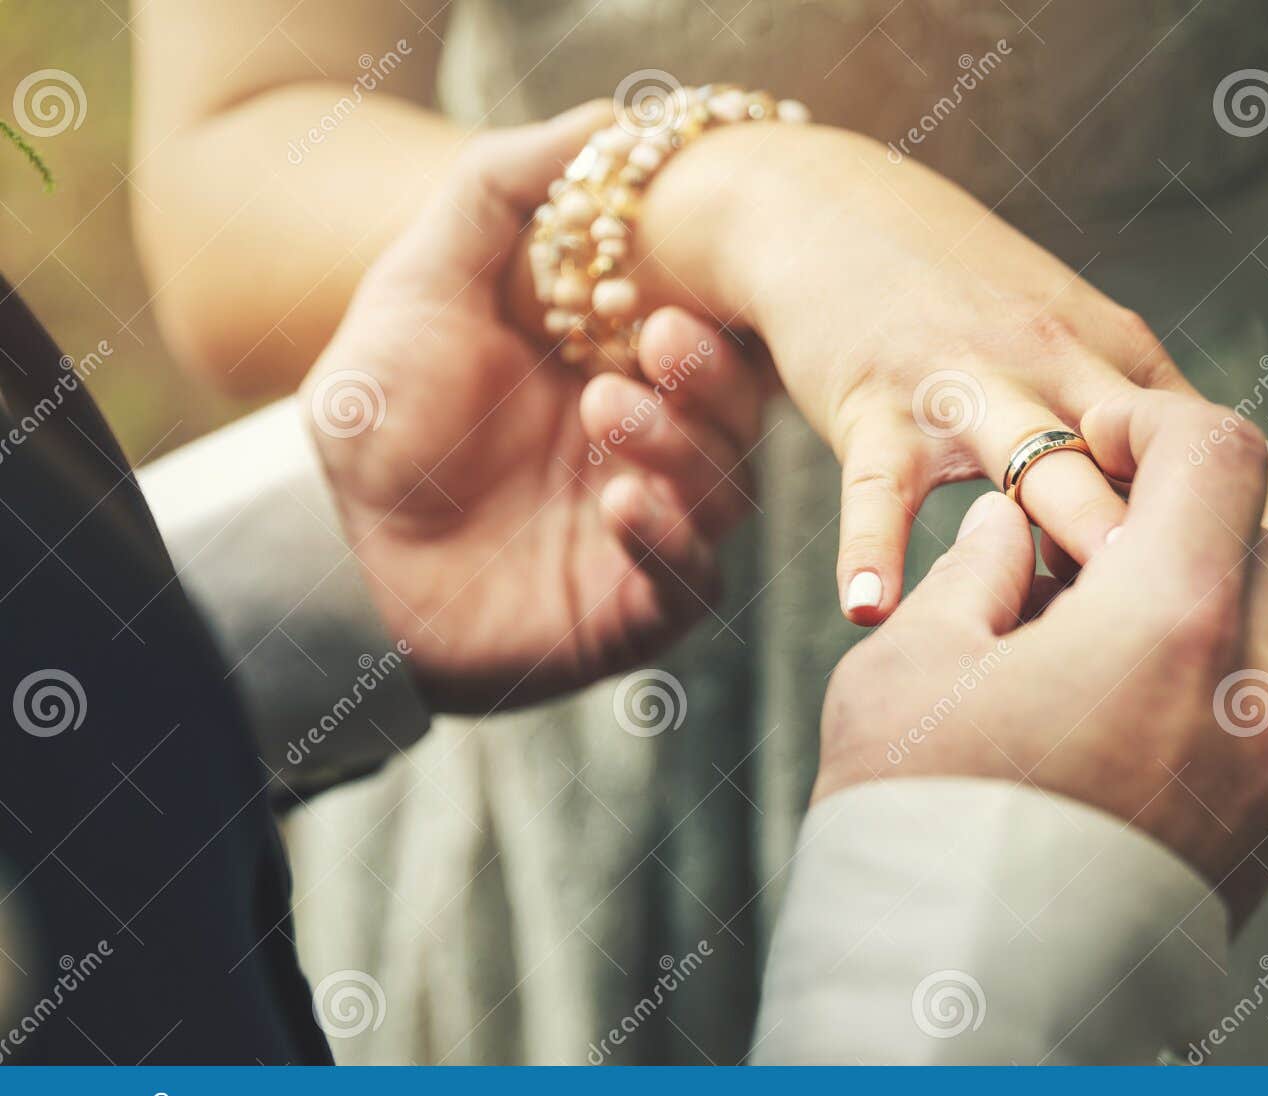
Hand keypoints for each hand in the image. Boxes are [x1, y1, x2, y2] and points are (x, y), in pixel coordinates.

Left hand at [302, 112, 761, 712]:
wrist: (338, 556)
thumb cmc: (381, 416)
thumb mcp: (421, 284)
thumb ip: (496, 195)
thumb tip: (604, 121)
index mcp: (623, 372)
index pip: (710, 344)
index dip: (707, 322)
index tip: (662, 298)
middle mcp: (653, 450)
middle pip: (734, 416)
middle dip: (709, 381)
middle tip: (656, 346)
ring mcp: (651, 530)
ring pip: (724, 493)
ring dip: (684, 451)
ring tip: (610, 417)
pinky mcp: (636, 608)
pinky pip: (690, 581)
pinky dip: (670, 540)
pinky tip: (623, 504)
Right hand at [611, 122, 1267, 660]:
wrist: (836, 216)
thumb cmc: (964, 311)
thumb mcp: (1066, 350)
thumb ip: (1134, 433)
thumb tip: (1230, 515)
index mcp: (1119, 362)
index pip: (1223, 461)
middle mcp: (1060, 366)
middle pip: (1150, 467)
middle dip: (1215, 553)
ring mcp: (968, 382)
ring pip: (1037, 464)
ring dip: (1075, 535)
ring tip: (1107, 624)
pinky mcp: (875, 400)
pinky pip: (879, 486)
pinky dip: (871, 545)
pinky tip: (869, 609)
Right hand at [816, 398, 1267, 925]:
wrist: (956, 1003)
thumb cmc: (913, 818)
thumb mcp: (914, 661)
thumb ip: (979, 569)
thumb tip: (1013, 527)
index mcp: (1169, 620)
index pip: (1216, 455)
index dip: (1157, 424)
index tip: (1102, 433)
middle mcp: (1252, 690)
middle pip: (1251, 543)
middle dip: (1175, 521)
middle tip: (1077, 547)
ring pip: (1261, 631)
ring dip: (1191, 603)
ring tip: (1084, 642)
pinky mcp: (1266, 836)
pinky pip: (1256, 714)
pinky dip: (1202, 681)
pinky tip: (1111, 715)